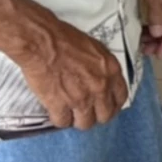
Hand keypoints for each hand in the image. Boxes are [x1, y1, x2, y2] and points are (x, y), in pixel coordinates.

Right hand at [14, 14, 127, 130]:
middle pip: (105, 115)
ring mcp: (81, 98)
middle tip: (85, 112)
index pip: (120, 98)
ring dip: (77, 120)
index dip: (112, 105)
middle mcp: (100, 87)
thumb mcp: (94, 49)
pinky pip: (63, 122)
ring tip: (69, 113)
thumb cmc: (64, 38)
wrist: (41, 41)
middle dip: (95, 115)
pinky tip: (54, 111)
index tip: (104, 106)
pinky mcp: (60, 105)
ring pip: (85, 123)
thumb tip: (102, 79)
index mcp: (111, 70)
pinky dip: (58, 119)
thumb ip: (101, 68)